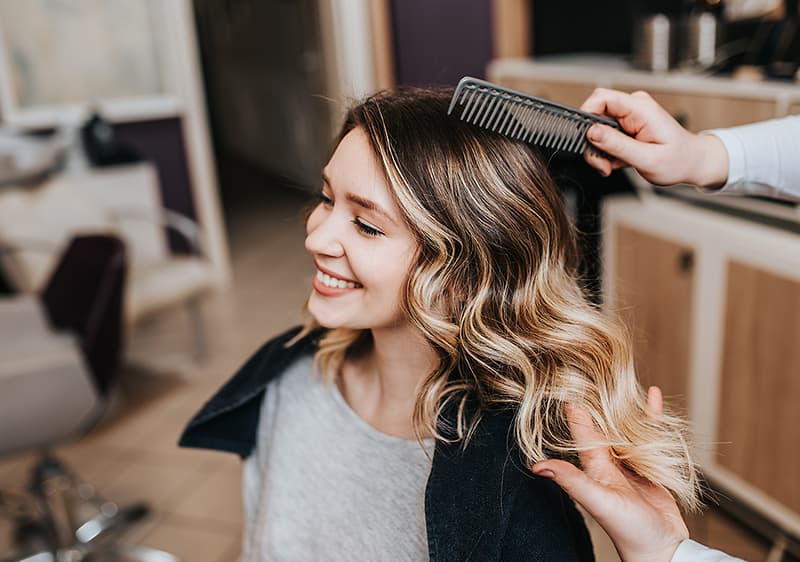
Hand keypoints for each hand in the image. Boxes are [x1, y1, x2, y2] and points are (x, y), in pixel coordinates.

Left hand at [531, 387, 687, 561]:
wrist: (661, 548)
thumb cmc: (628, 530)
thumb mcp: (597, 501)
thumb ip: (572, 481)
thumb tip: (537, 466)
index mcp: (594, 465)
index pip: (581, 428)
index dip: (574, 405)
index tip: (564, 379)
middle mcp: (608, 461)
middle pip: (602, 423)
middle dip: (596, 399)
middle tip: (591, 369)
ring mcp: (629, 463)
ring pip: (625, 426)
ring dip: (622, 404)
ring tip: (618, 377)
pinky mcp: (650, 465)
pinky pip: (650, 433)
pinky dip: (651, 415)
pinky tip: (652, 395)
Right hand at [580, 88, 728, 188]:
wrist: (692, 163)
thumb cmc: (678, 160)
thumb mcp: (647, 159)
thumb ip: (617, 145)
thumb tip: (592, 132)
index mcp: (641, 109)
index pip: (602, 97)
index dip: (586, 114)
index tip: (584, 138)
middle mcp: (634, 108)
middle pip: (595, 116)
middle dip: (593, 143)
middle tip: (602, 164)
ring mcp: (629, 116)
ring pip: (597, 129)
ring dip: (599, 151)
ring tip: (611, 166)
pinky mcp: (626, 126)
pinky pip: (604, 136)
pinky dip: (605, 152)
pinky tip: (617, 162)